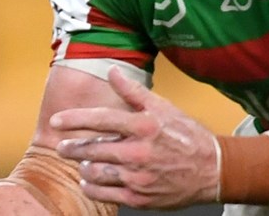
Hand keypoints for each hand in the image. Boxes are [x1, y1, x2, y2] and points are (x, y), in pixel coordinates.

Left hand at [51, 68, 218, 208]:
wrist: (212, 170)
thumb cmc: (187, 137)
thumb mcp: (163, 108)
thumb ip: (133, 91)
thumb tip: (112, 70)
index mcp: (144, 126)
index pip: (101, 120)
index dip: (74, 120)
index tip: (56, 122)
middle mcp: (139, 152)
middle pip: (92, 149)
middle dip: (71, 148)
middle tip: (62, 146)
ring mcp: (138, 178)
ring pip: (95, 173)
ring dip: (83, 167)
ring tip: (82, 162)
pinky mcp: (140, 198)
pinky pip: (104, 194)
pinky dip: (92, 187)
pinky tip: (89, 181)